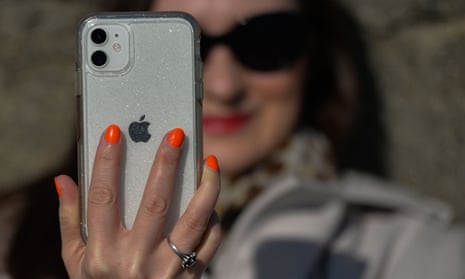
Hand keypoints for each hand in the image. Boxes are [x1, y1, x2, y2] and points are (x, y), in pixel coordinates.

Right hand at [55, 125, 221, 277]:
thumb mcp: (75, 262)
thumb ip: (69, 221)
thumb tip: (64, 180)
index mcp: (101, 252)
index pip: (102, 199)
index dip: (107, 163)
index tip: (115, 131)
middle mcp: (134, 259)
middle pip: (154, 203)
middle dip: (166, 164)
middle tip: (176, 134)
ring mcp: (166, 269)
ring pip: (192, 221)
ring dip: (205, 189)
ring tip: (210, 162)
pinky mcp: (191, 276)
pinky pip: (209, 243)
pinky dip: (214, 220)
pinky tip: (211, 203)